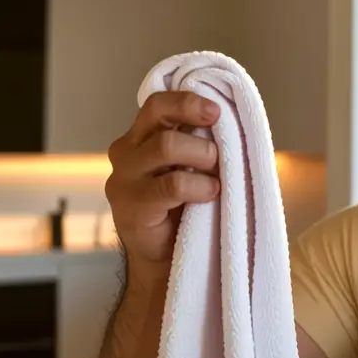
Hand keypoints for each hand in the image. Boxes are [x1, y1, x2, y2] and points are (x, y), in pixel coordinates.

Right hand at [105, 90, 221, 268]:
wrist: (165, 257)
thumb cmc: (184, 208)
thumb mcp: (192, 168)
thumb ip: (199, 143)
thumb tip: (233, 122)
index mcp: (141, 137)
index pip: (157, 103)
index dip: (187, 100)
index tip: (217, 110)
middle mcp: (127, 151)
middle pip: (157, 113)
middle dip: (195, 118)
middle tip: (219, 144)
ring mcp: (124, 177)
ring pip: (167, 145)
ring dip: (202, 156)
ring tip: (217, 178)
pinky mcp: (130, 205)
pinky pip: (172, 184)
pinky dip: (199, 186)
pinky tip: (210, 194)